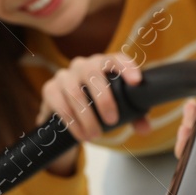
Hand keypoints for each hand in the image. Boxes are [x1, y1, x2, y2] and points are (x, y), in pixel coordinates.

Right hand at [35, 51, 152, 175]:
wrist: (65, 109)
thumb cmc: (98, 104)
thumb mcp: (117, 107)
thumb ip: (134, 116)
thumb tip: (146, 130)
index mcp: (104, 64)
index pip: (116, 59)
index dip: (127, 67)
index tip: (136, 82)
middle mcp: (83, 65)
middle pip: (94, 74)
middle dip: (104, 100)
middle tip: (112, 122)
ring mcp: (65, 75)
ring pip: (75, 92)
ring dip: (86, 117)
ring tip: (95, 135)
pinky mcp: (50, 89)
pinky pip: (60, 104)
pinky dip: (72, 122)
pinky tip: (80, 135)